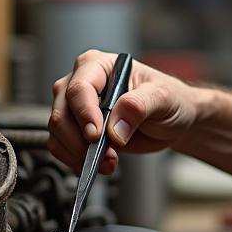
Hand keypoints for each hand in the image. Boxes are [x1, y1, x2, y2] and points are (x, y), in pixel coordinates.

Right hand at [48, 49, 198, 174]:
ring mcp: (76, 108)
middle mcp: (81, 83)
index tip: (96, 136)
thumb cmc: (169, 99)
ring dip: (79, 154)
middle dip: (81, 140)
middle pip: (62, 113)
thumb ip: (139, 106)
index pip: (79, 88)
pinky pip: (61, 147)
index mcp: (98, 65)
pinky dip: (76, 160)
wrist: (172, 121)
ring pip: (58, 133)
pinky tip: (101, 165)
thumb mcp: (163, 97)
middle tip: (107, 156)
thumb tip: (114, 128)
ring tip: (110, 163)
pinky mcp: (77, 130)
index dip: (84, 113)